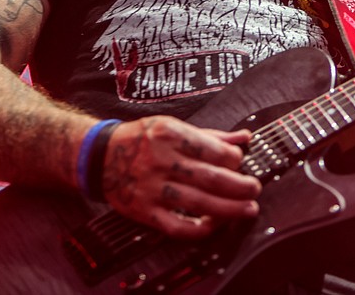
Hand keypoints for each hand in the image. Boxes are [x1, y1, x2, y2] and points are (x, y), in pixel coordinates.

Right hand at [100, 116, 261, 239]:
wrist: (100, 157)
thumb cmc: (142, 139)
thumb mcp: (173, 126)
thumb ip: (211, 135)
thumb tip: (244, 137)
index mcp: (170, 135)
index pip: (213, 150)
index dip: (234, 159)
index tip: (241, 163)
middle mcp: (161, 161)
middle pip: (210, 178)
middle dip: (239, 186)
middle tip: (254, 190)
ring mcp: (152, 188)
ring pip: (198, 202)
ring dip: (228, 209)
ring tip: (248, 209)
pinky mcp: (144, 211)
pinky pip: (175, 225)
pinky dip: (198, 229)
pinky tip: (214, 225)